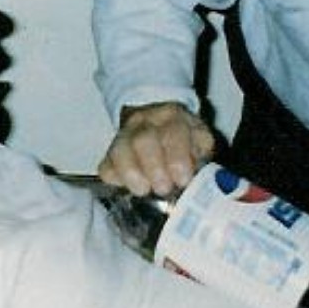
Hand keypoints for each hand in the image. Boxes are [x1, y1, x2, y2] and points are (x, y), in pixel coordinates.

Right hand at [97, 102, 215, 197]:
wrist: (157, 123)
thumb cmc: (184, 140)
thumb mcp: (200, 141)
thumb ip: (202, 157)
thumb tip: (202, 182)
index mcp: (173, 117)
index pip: (173, 132)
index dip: (177, 157)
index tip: (183, 180)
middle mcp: (145, 121)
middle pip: (143, 140)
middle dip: (153, 167)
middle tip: (163, 188)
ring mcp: (123, 135)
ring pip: (119, 150)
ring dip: (131, 173)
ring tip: (142, 190)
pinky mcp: (109, 153)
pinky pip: (105, 166)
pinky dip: (114, 179)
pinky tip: (125, 188)